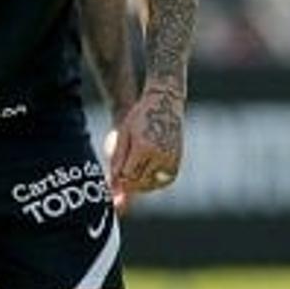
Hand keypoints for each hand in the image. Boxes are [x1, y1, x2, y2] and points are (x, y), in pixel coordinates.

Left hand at [105, 84, 182, 207]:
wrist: (165, 103)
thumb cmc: (141, 116)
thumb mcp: (124, 134)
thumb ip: (117, 159)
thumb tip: (112, 183)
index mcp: (143, 147)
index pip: (128, 175)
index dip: (119, 179)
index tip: (113, 177)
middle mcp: (159, 155)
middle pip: (139, 181)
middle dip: (128, 183)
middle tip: (122, 177)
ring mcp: (171, 159)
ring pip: (152, 184)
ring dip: (140, 184)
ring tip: (133, 173)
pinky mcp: (177, 161)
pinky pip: (164, 181)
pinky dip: (154, 182)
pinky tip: (145, 175)